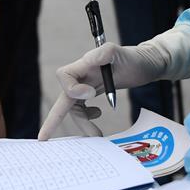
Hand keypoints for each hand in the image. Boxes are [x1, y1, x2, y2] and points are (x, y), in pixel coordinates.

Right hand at [39, 22, 189, 139]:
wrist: (144, 64)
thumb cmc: (133, 57)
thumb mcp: (119, 52)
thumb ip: (103, 53)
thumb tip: (89, 60)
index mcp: (85, 64)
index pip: (64, 75)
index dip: (72, 88)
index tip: (92, 94)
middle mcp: (82, 75)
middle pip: (63, 98)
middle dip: (54, 118)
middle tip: (45, 138)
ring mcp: (85, 85)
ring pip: (73, 108)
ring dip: (82, 124)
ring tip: (97, 135)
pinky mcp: (92, 92)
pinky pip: (81, 108)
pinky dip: (86, 118)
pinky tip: (97, 115)